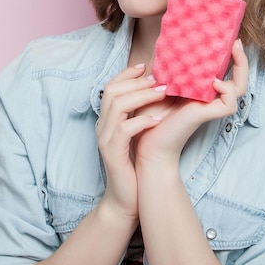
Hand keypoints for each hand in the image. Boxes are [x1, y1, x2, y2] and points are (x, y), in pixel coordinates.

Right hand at [96, 63, 166, 218]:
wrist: (127, 199)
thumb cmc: (136, 164)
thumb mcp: (138, 134)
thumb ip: (141, 113)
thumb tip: (160, 89)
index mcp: (107, 119)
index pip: (111, 86)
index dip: (126, 74)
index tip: (145, 66)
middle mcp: (102, 126)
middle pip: (112, 91)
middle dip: (137, 82)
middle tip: (159, 79)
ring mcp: (105, 139)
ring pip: (117, 106)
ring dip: (141, 96)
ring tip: (162, 93)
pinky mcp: (112, 153)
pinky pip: (124, 130)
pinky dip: (141, 121)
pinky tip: (157, 119)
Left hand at [134, 39, 247, 165]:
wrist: (147, 139)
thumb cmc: (151, 111)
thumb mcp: (159, 82)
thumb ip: (169, 67)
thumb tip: (169, 43)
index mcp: (202, 90)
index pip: (225, 73)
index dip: (232, 58)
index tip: (229, 39)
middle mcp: (210, 98)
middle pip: (239, 81)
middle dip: (242, 61)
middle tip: (237, 42)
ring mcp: (211, 106)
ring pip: (239, 90)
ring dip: (239, 71)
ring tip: (233, 53)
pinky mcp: (207, 115)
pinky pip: (229, 104)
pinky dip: (227, 91)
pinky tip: (215, 83)